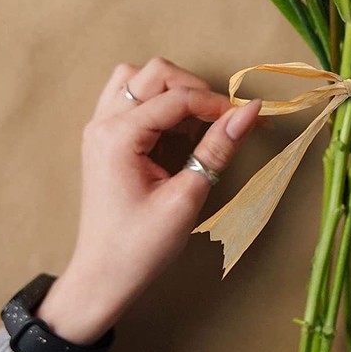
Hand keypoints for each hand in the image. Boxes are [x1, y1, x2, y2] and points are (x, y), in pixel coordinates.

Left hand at [36, 58, 260, 343]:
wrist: (102, 278)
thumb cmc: (141, 246)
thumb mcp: (187, 197)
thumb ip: (218, 148)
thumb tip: (250, 111)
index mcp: (119, 136)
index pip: (177, 98)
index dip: (216, 104)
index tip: (246, 118)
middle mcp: (103, 122)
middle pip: (155, 73)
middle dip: (194, 88)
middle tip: (221, 118)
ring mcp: (99, 127)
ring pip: (138, 78)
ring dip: (172, 89)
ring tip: (194, 121)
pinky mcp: (104, 137)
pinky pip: (130, 96)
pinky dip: (157, 101)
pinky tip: (174, 129)